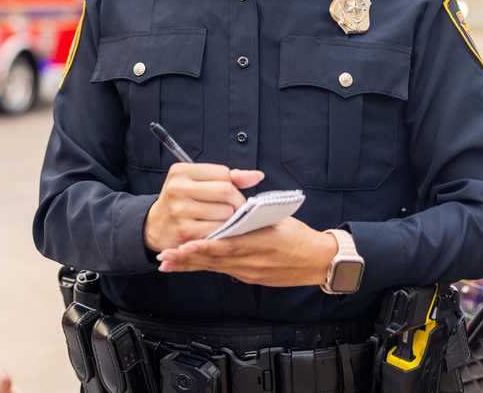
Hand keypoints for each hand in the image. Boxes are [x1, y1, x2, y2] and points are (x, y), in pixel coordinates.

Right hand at [143, 164, 264, 252]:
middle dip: (237, 202)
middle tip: (236, 210)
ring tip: (225, 220)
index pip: (223, 173)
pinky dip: (224, 233)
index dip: (234, 185)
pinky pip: (218, 231)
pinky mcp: (185, 232)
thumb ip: (228, 178)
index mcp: (181, 171)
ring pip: (224, 212)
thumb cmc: (182, 202)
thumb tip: (258, 175)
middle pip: (225, 191)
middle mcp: (177, 188)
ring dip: (231, 219)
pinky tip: (219, 232)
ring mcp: (179, 210)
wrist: (155, 227)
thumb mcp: (196, 183)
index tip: (232, 195)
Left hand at [156, 217, 337, 286]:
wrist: (318, 261)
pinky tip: (186, 266)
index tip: (184, 243)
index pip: (226, 245)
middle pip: (214, 260)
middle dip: (187, 258)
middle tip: (164, 256)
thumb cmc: (298, 235)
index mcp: (258, 242)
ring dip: (190, 265)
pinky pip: (221, 271)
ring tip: (167, 263)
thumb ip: (250, 214)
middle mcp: (251, 260)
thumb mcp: (275, 218)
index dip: (203, 246)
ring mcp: (249, 271)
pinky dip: (203, 268)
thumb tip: (228, 206)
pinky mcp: (249, 277)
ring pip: (214, 267)